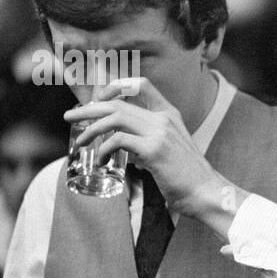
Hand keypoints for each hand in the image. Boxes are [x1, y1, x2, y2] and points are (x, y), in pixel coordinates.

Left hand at [64, 78, 248, 232]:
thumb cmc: (187, 177)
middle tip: (70, 118)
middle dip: (89, 109)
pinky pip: (119, 140)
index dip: (115, 86)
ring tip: (79, 142)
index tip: (98, 98)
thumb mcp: (170, 151)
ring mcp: (160, 133)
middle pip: (118, 102)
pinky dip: (105, 149)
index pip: (141, 85)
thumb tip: (128, 152)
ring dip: (91, 128)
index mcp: (170, 114)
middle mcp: (164, 118)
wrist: (206, 192)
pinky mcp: (154, 150)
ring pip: (115, 117)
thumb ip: (149, 145)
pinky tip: (101, 161)